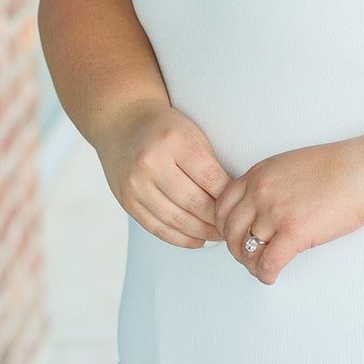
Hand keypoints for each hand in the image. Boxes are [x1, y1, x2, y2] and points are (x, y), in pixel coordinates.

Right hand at [95, 99, 230, 247]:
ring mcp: (135, 184)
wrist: (122, 123)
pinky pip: (157, 228)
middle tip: (232, 225)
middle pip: (193, 202)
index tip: (240, 204)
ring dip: (202, 233)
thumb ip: (210, 164)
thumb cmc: (165, 128)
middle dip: (217, 219)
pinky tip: (197, 240)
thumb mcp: (193, 134)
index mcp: (174, 142)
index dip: (228, 196)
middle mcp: (151, 163)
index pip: (210, 178)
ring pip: (176, 220)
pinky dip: (180, 238)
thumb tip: (233, 198)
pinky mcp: (126, 201)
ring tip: (218, 235)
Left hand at [215, 136, 363, 283]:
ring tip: (262, 267)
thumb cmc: (339, 166)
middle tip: (246, 255)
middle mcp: (261, 193)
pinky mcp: (294, 233)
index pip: (222, 206)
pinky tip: (272, 276)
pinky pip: (267, 263)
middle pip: (230, 231)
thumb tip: (263, 206)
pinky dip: (266, 275)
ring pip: (246, 250)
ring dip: (251, 263)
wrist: (363, 171)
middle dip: (235, 248)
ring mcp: (275, 213)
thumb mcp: (290, 164)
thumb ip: (270, 183)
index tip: (232, 235)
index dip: (224, 226)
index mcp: (259, 174)